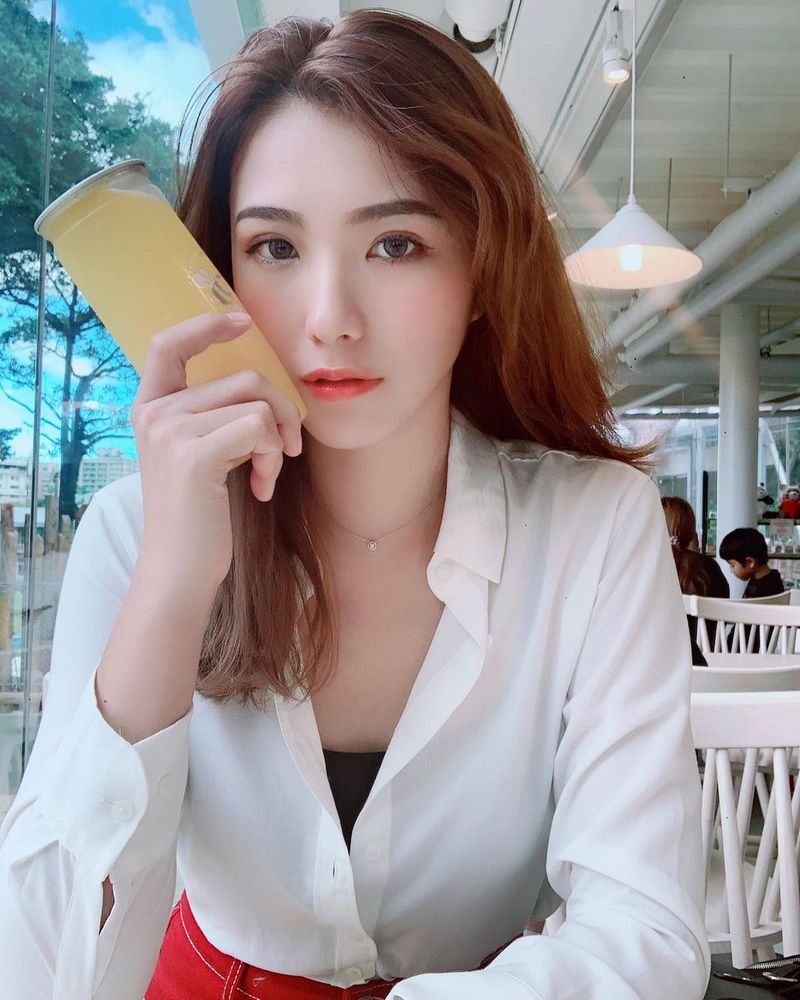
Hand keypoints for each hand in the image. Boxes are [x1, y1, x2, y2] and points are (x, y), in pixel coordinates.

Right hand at [130, 311, 302, 588]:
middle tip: (288, 448)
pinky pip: (259, 428)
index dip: (206, 326)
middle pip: (244, 377)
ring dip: (278, 441)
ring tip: (267, 474)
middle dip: (281, 411)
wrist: (178, 568)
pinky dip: (273, 459)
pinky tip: (260, 490)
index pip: (168, 344)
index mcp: (150, 408)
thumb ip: (213, 416)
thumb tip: (263, 386)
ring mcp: (170, 431)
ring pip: (257, 402)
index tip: (243, 321)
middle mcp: (154, 413)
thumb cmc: (198, 516)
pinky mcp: (194, 454)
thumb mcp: (199, 455)